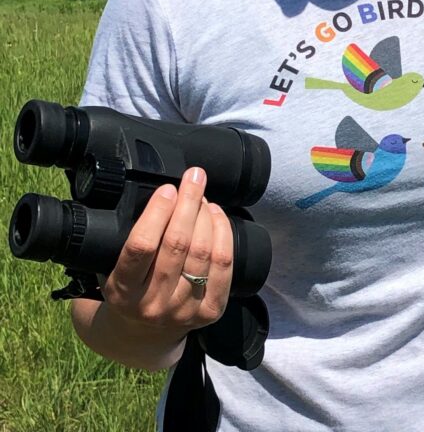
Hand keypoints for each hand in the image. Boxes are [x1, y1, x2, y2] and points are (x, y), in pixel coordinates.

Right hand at [100, 167, 233, 345]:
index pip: (141, 246)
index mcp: (123, 291)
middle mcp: (153, 304)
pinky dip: (223, 233)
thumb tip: (159, 193)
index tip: (167, 188)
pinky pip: (224, 265)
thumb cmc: (129, 287)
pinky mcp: (210, 312)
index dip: (158, 212)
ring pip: (202, 252)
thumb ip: (128, 237)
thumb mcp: (111, 268)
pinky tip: (216, 215)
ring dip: (205, 215)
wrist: (144, 334)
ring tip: (202, 196)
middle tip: (193, 177)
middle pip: (177, 244)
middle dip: (188, 203)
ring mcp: (183, 311)